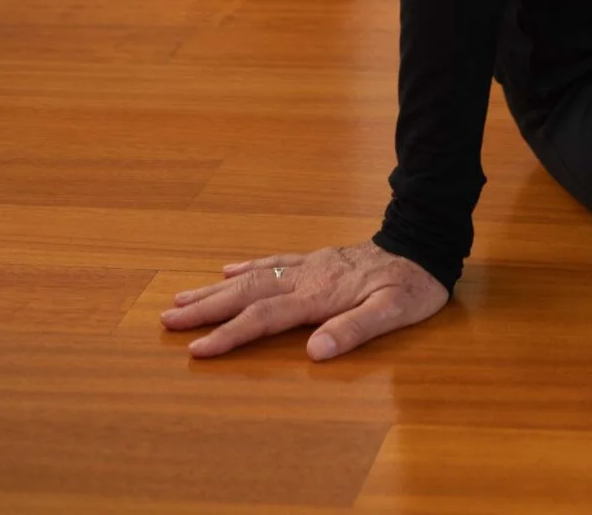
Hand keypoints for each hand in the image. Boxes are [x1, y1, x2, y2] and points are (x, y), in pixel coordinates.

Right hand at [160, 240, 446, 360]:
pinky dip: (246, 267)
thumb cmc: (412, 285)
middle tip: (167, 318)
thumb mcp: (394, 312)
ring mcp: (310, 264)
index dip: (229, 335)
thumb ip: (355, 330)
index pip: (265, 317)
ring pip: (254, 275)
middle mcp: (307, 276)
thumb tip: (315, 351)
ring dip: (216, 289)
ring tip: (182, 297)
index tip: (195, 349)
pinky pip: (273, 261)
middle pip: (248, 293)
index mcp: (319, 294)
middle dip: (206, 308)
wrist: (425, 241)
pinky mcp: (317, 258)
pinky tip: (228, 270)